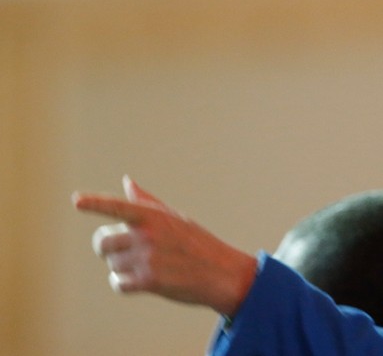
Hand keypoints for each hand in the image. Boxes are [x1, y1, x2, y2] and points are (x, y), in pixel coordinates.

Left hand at [73, 175, 256, 317]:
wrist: (221, 273)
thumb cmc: (197, 243)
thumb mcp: (174, 218)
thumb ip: (145, 202)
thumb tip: (127, 181)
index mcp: (153, 216)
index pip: (118, 206)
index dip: (95, 203)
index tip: (76, 200)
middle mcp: (149, 235)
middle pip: (102, 242)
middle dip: (107, 248)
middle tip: (122, 250)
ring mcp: (148, 258)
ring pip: (111, 264)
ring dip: (122, 268)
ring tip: (147, 266)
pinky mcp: (149, 281)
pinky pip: (117, 283)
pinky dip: (125, 284)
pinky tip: (143, 281)